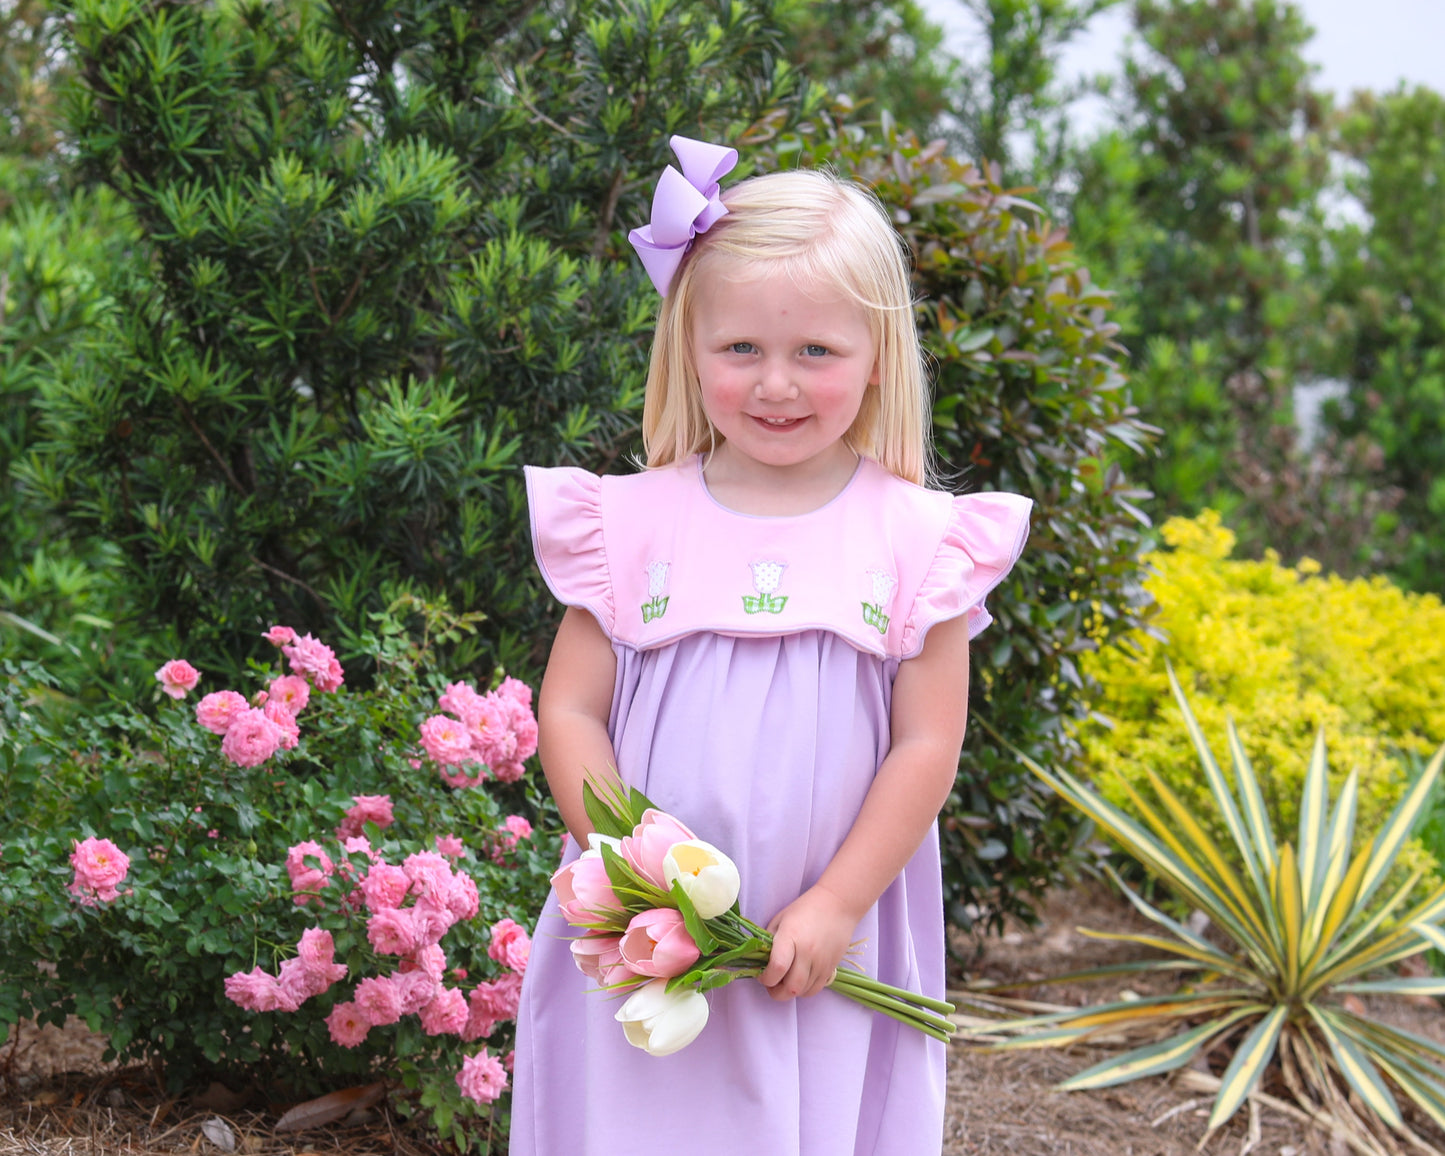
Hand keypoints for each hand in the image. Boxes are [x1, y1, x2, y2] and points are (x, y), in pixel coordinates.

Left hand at [759, 885, 859, 1000]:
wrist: (838, 905)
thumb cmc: (805, 909)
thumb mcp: (781, 919)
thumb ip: (769, 942)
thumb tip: (760, 962)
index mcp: (791, 936)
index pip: (777, 968)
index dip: (765, 978)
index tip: (761, 975)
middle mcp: (807, 952)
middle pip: (790, 988)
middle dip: (776, 992)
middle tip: (771, 984)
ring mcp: (821, 962)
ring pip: (802, 992)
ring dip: (789, 992)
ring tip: (784, 981)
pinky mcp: (831, 968)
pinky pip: (815, 990)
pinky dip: (803, 991)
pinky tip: (798, 980)